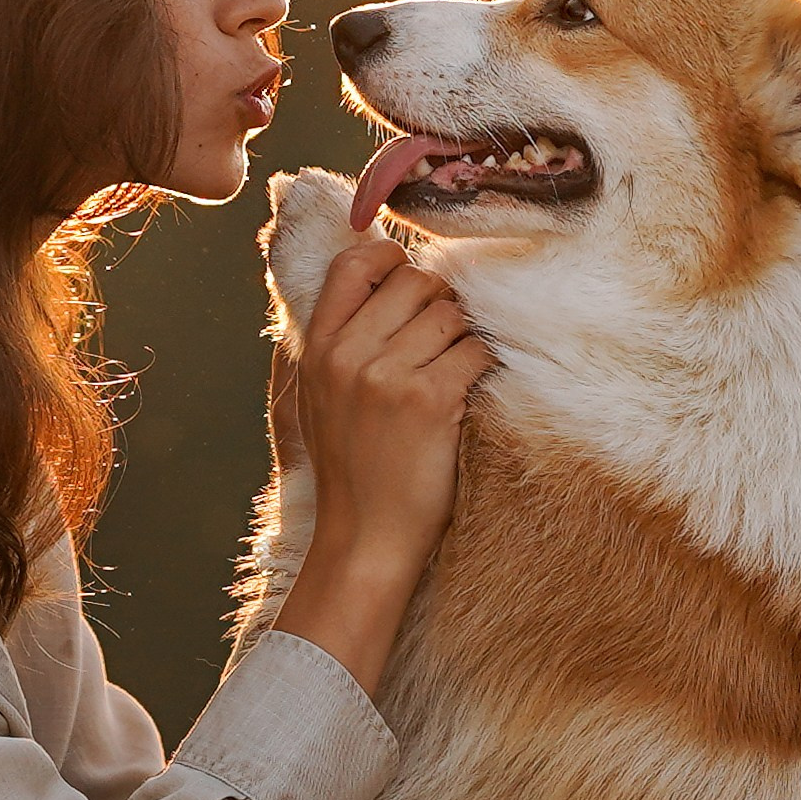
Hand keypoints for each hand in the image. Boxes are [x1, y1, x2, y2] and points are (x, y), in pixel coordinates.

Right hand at [269, 234, 488, 698]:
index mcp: (318, 347)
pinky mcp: (430, 400)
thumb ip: (338, 342)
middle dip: (441, 302)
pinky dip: (483, 366)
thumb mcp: (319, 397)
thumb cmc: (350, 470)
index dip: (390, 259)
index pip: (354, 262)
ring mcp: (388, 375)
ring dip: (466, 337)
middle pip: (416, 280)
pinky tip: (472, 392)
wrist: (363, 540)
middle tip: (444, 340)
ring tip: (455, 371)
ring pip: (452, 313)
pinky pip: (475, 350)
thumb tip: (373, 280)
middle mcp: (349, 353)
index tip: (409, 282)